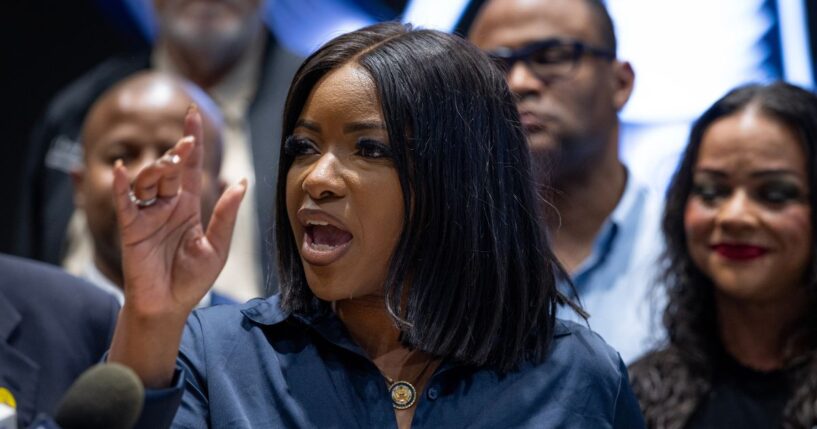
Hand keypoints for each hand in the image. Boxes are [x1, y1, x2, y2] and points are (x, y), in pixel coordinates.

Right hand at [108, 105, 245, 386]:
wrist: (170, 306)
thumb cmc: (193, 279)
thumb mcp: (217, 247)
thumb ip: (225, 215)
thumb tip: (241, 183)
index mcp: (188, 206)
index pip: (190, 167)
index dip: (191, 142)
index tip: (193, 115)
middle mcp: (166, 205)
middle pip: (169, 169)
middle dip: (177, 154)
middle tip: (186, 144)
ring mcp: (147, 214)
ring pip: (149, 181)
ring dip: (158, 169)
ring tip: (171, 163)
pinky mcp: (131, 228)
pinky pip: (125, 203)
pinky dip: (122, 185)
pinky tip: (123, 170)